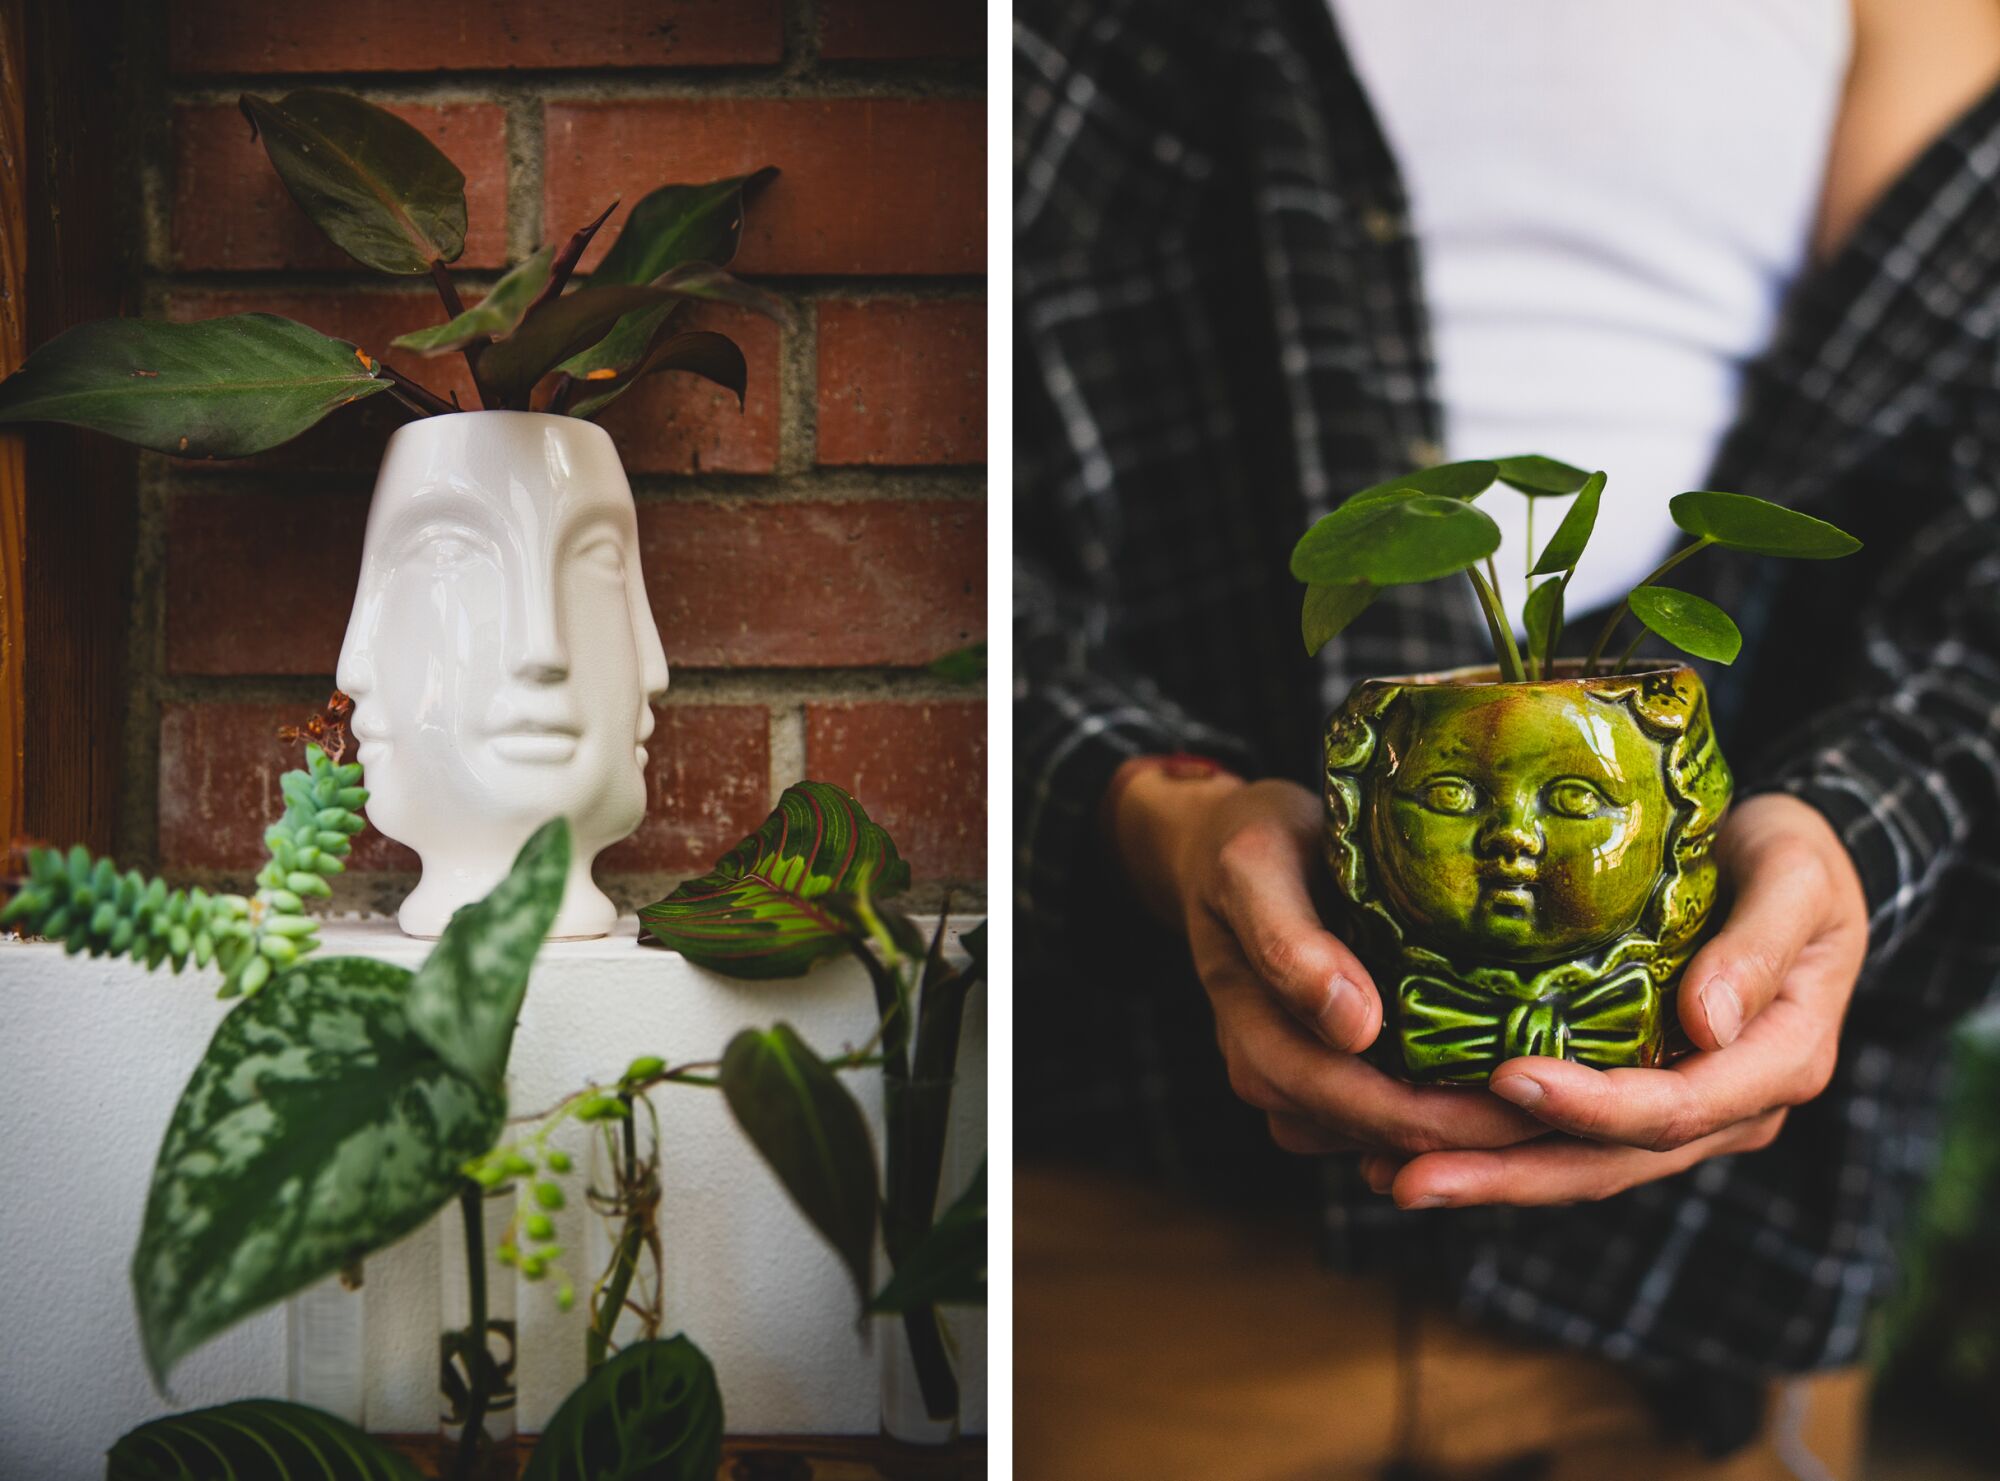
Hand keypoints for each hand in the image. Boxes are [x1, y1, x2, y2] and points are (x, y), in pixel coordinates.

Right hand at [1107, 761, 1545, 1156]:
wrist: (1221, 848)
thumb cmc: (1245, 845)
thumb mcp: (1254, 869)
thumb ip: (1288, 945)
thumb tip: (1353, 1029)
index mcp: (1259, 1042)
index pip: (1370, 1111)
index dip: (1459, 1121)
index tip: (1549, 1096)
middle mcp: (1276, 1081)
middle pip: (1393, 1141)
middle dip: (1487, 1139)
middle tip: (1585, 1115)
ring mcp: (1300, 1086)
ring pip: (1395, 1144)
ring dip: (1474, 1136)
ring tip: (1563, 1104)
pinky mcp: (1327, 1076)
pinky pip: (1392, 1120)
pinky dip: (1451, 1111)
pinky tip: (1511, 1082)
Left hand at [1361, 793, 1869, 1206]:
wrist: (1789, 868)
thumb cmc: (1795, 856)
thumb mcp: (1798, 878)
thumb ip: (1759, 947)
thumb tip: (1709, 1024)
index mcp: (1778, 1062)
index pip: (1674, 1108)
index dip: (1590, 1106)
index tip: (1505, 1080)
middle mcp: (1730, 1108)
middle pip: (1610, 1161)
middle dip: (1508, 1175)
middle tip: (1409, 1177)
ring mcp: (1684, 1112)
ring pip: (1579, 1165)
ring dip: (1486, 1177)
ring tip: (1389, 1177)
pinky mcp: (1637, 1096)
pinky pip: (1566, 1139)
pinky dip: (1495, 1148)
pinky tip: (1414, 1148)